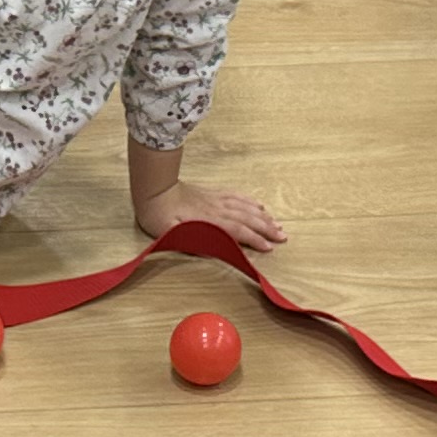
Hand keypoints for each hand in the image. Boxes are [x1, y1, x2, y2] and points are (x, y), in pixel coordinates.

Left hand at [137, 178, 286, 248]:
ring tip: (277, 224)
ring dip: (263, 216)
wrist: (153, 188)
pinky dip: (250, 201)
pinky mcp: (213, 194)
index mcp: (208, 220)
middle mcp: (217, 208)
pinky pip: (236, 196)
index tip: (269, 247)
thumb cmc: (158, 214)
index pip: (237, 230)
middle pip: (247, 218)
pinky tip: (259, 205)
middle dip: (266, 228)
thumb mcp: (169, 232)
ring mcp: (216, 199)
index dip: (254, 239)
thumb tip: (211, 246)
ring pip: (245, 207)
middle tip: (283, 236)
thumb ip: (190, 239)